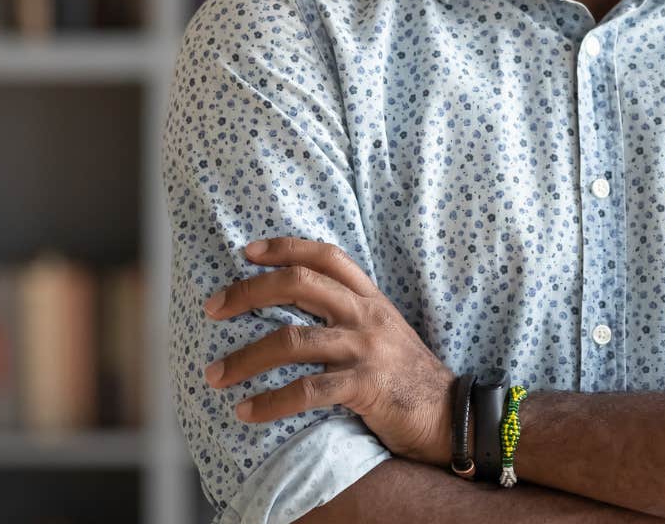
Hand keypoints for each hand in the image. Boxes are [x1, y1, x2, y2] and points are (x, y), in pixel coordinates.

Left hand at [201, 237, 458, 466]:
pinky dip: (270, 402)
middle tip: (212, 309)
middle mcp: (367, 315)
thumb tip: (292, 309)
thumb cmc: (407, 377)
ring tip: (215, 374)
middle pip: (300, 285)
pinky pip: (307, 390)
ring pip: (293, 340)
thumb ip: (349, 315)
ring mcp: (367, 349)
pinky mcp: (366, 386)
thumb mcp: (384, 332)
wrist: (451, 417)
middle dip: (248, 292)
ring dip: (245, 358)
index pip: (325, 256)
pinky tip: (247, 411)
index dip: (284, 248)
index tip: (246, 252)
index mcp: (371, 298)